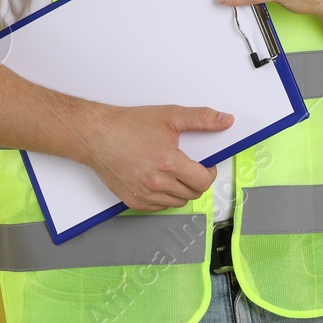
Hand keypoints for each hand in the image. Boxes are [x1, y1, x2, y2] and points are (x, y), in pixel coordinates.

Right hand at [78, 104, 232, 212]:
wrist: (96, 135)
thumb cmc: (128, 126)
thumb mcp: (170, 116)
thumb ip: (202, 119)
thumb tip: (225, 121)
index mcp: (168, 163)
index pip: (203, 182)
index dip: (209, 172)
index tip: (206, 165)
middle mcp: (156, 183)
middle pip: (192, 193)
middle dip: (197, 180)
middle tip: (190, 166)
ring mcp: (143, 195)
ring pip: (177, 202)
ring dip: (182, 190)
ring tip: (174, 172)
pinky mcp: (132, 202)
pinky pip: (159, 207)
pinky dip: (165, 197)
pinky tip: (160, 181)